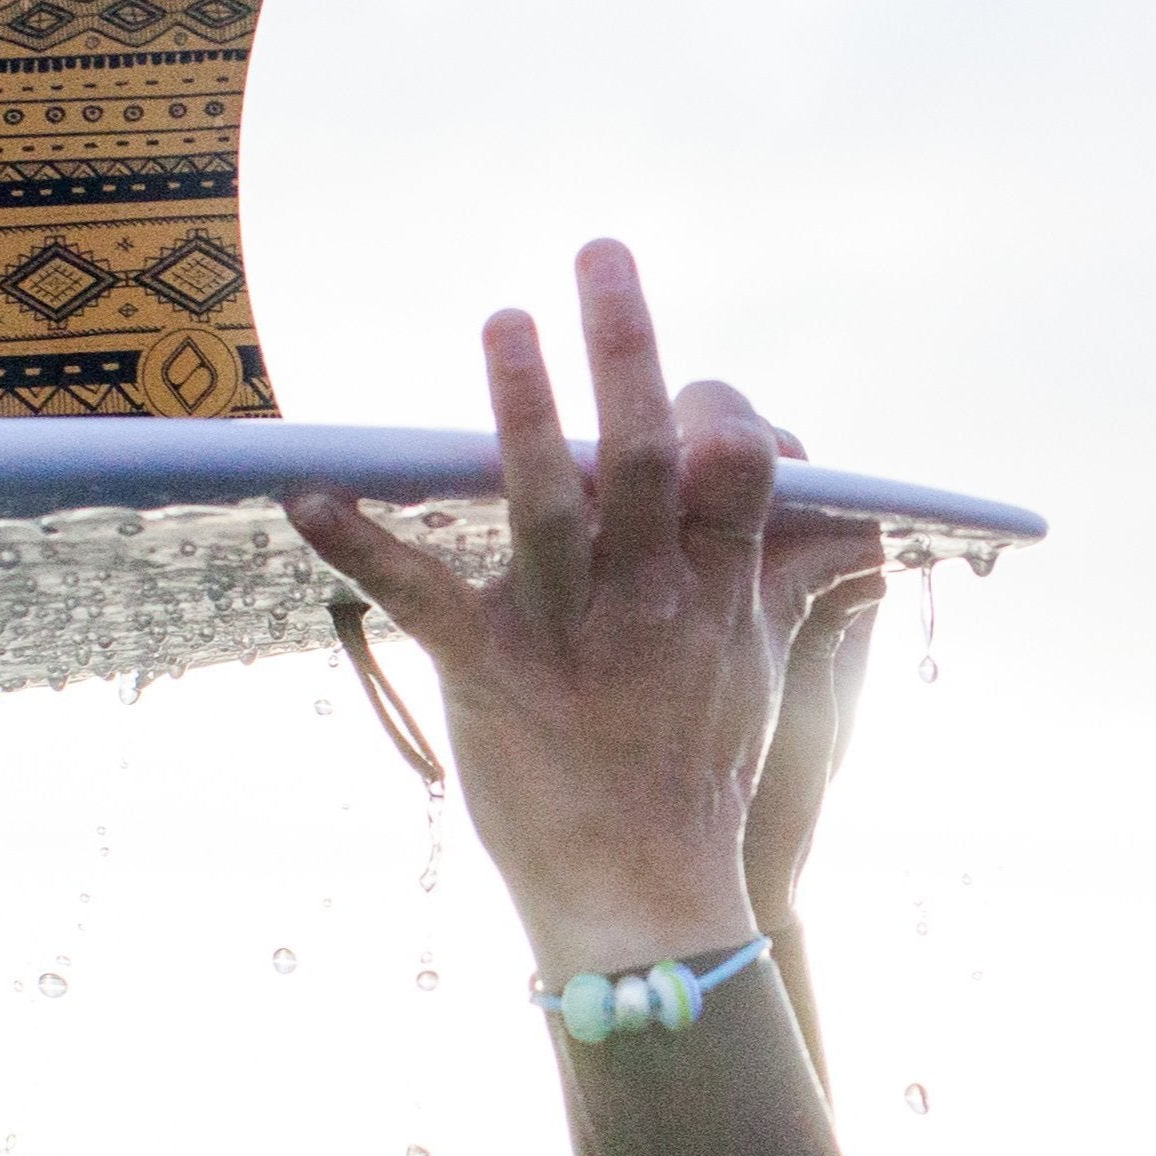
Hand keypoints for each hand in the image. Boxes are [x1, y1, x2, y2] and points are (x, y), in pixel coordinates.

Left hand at [286, 241, 872, 986]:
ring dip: (525, 408)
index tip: (701, 387)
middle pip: (647, 457)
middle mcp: (650, 602)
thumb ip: (786, 582)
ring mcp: (568, 635)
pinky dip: (360, 542)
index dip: (721, 415)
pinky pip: (420, 594)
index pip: (737, 471)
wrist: (645, 905)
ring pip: (549, 504)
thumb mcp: (761, 675)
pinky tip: (305, 492)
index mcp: (717, 593)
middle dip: (627, 348)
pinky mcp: (488, 673)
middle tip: (601, 251)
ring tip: (503, 321)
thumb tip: (850, 518)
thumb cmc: (698, 783)